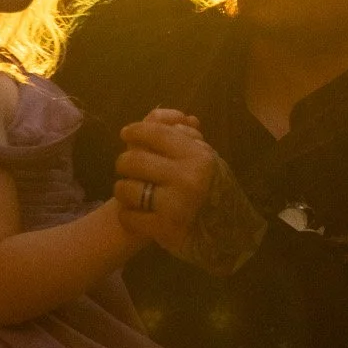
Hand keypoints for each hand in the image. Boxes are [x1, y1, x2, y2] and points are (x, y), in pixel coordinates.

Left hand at [115, 109, 266, 275]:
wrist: (224, 233)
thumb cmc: (207, 187)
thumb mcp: (201, 156)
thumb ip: (179, 133)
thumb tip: (159, 115)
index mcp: (198, 157)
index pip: (156, 133)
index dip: (136, 130)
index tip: (127, 133)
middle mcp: (188, 179)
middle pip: (134, 160)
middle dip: (124, 162)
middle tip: (127, 166)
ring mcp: (175, 206)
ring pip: (126, 188)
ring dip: (123, 189)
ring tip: (131, 191)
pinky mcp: (164, 230)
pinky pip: (129, 217)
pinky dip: (127, 215)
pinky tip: (135, 213)